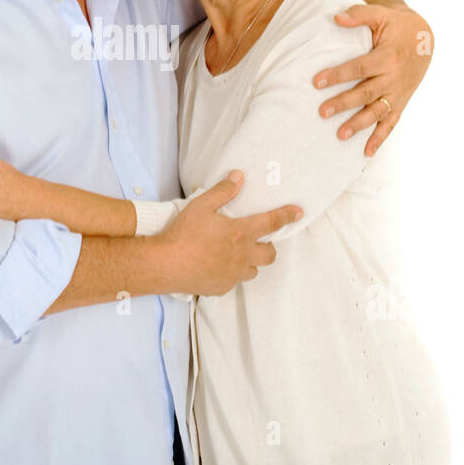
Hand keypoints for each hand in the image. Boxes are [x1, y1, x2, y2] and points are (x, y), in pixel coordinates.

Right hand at [157, 171, 301, 296]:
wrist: (165, 265)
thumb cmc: (183, 234)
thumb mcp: (201, 205)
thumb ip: (223, 191)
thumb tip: (239, 176)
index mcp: (240, 233)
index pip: (271, 223)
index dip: (286, 216)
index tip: (298, 212)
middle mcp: (242, 256)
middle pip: (269, 254)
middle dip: (269, 246)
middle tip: (259, 239)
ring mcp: (232, 275)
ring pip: (253, 270)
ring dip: (251, 262)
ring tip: (237, 254)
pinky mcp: (220, 288)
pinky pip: (233, 282)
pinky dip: (231, 274)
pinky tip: (216, 267)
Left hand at [312, 4, 433, 155]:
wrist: (424, 39)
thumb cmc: (397, 26)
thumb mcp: (381, 15)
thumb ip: (359, 15)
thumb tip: (336, 18)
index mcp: (388, 57)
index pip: (359, 68)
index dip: (338, 75)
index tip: (316, 81)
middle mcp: (394, 78)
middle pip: (366, 93)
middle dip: (344, 103)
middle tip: (322, 112)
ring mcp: (398, 93)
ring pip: (377, 112)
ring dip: (359, 125)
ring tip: (340, 135)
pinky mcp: (400, 102)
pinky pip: (391, 123)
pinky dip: (380, 138)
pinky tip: (367, 152)